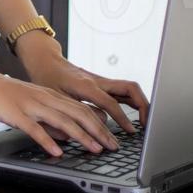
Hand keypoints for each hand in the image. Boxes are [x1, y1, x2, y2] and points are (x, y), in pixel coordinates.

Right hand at [0, 68, 121, 156]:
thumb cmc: (0, 93)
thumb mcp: (30, 104)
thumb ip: (49, 120)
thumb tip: (67, 137)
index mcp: (49, 95)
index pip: (82, 109)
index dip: (100, 124)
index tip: (111, 138)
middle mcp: (44, 98)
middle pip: (78, 114)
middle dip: (99, 131)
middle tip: (113, 146)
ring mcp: (30, 105)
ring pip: (63, 120)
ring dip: (82, 137)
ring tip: (95, 149)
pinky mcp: (15, 113)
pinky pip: (35, 128)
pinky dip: (48, 140)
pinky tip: (58, 152)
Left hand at [16, 37, 150, 134]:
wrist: (45, 60)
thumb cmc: (47, 78)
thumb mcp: (56, 98)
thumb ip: (75, 112)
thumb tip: (99, 124)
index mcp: (86, 85)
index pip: (111, 103)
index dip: (122, 118)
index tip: (131, 132)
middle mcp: (98, 81)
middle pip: (129, 88)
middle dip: (143, 105)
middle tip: (147, 124)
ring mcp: (102, 81)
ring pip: (129, 88)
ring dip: (140, 103)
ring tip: (145, 122)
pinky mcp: (102, 83)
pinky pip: (122, 90)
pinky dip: (132, 101)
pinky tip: (134, 114)